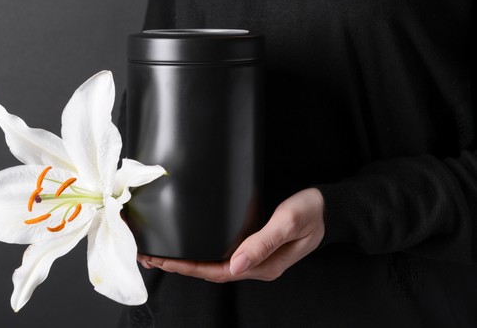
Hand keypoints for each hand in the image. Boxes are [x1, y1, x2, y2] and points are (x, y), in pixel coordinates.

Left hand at [138, 188, 324, 281]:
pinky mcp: (254, 246)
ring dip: (186, 259)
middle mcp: (256, 266)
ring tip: (160, 253)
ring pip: (213, 263)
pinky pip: (221, 252)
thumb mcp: (288, 222)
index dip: (187, 268)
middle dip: (178, 265)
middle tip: (149, 257)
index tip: (163, 261)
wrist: (330, 207)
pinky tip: (188, 244)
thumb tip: (234, 264)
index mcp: (263, 266)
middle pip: (209, 271)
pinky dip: (200, 250)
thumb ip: (263, 243)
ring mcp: (254, 257)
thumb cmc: (312, 212)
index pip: (217, 272)